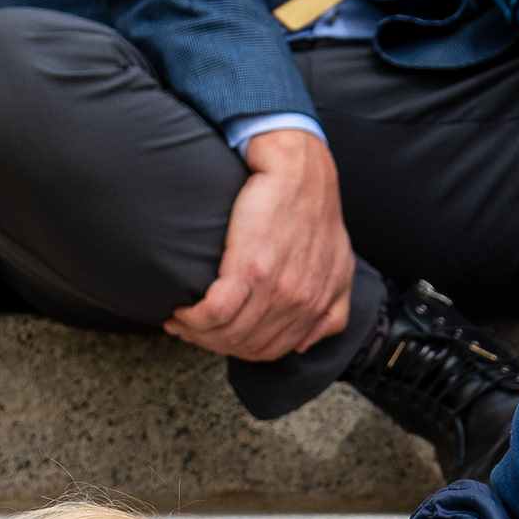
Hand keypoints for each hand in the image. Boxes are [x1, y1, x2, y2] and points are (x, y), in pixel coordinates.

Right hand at [166, 128, 356, 364]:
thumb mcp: (339, 264)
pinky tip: (181, 310)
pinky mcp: (251, 268)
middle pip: (245, 345)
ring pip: (228, 333)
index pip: (271, 350)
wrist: (300, 167)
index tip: (216, 339)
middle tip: (189, 330)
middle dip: (212, 344)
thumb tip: (304, 343)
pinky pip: (216, 312)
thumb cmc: (312, 207)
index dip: (238, 351)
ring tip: (179, 321)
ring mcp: (276, 287)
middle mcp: (298, 301)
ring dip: (196, 333)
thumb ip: (330, 308)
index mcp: (316, 304)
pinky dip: (193, 318)